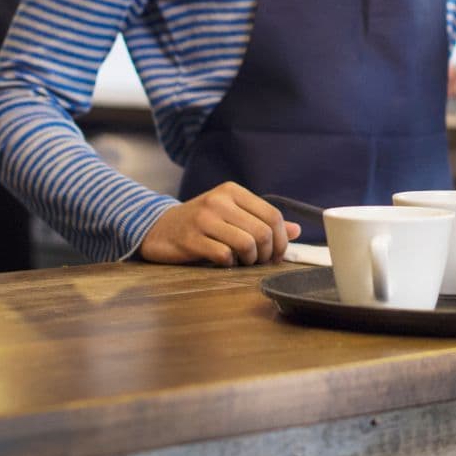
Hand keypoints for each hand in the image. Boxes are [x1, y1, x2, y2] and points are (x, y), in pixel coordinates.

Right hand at [138, 181, 298, 265]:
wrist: (158, 228)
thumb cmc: (200, 223)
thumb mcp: (231, 215)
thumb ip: (261, 221)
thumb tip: (296, 230)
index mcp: (233, 191)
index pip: (272, 215)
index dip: (281, 239)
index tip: (277, 254)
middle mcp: (219, 201)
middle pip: (262, 232)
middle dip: (267, 254)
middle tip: (260, 262)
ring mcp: (204, 219)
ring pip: (247, 244)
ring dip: (250, 261)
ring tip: (243, 262)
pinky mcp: (191, 239)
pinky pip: (224, 256)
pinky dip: (230, 265)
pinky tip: (224, 262)